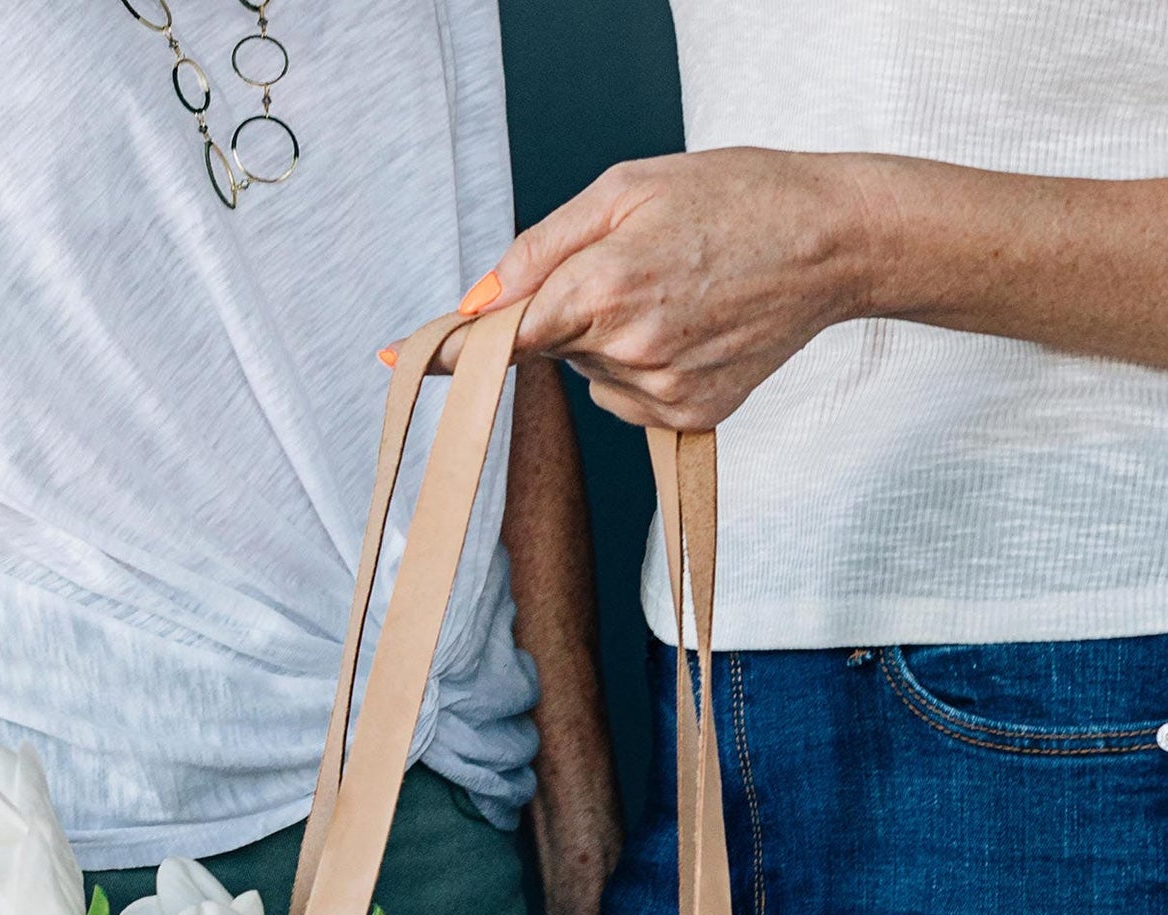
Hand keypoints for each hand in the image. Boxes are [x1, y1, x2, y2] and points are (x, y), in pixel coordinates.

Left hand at [452, 149, 886, 431]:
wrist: (829, 243)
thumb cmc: (731, 197)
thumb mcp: (628, 188)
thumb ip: (543, 246)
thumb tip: (479, 299)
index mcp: (606, 284)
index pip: (502, 333)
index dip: (448, 349)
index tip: (395, 363)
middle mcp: (630, 348)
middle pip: (550, 347)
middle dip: (567, 311)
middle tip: (634, 265)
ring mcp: (663, 390)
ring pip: (592, 374)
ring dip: (610, 339)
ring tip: (675, 292)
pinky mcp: (690, 416)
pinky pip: (629, 400)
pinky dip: (643, 370)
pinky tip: (690, 330)